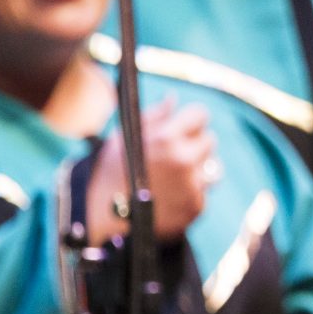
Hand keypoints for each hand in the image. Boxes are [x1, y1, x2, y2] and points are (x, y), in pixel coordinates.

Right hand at [88, 96, 215, 243]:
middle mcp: (184, 160)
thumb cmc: (111, 171)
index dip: (191, 120)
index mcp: (167, 138)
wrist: (101, 215)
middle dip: (194, 145)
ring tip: (171, 178)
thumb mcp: (126, 137)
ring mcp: (192, 185)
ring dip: (197, 170)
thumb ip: (155, 115)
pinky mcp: (195, 206)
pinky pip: (203, 192)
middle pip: (209, 141)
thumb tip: (175, 98)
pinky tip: (170, 196)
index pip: (200, 115)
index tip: (184, 127)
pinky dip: (191, 193)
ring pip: (211, 168)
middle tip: (174, 155)